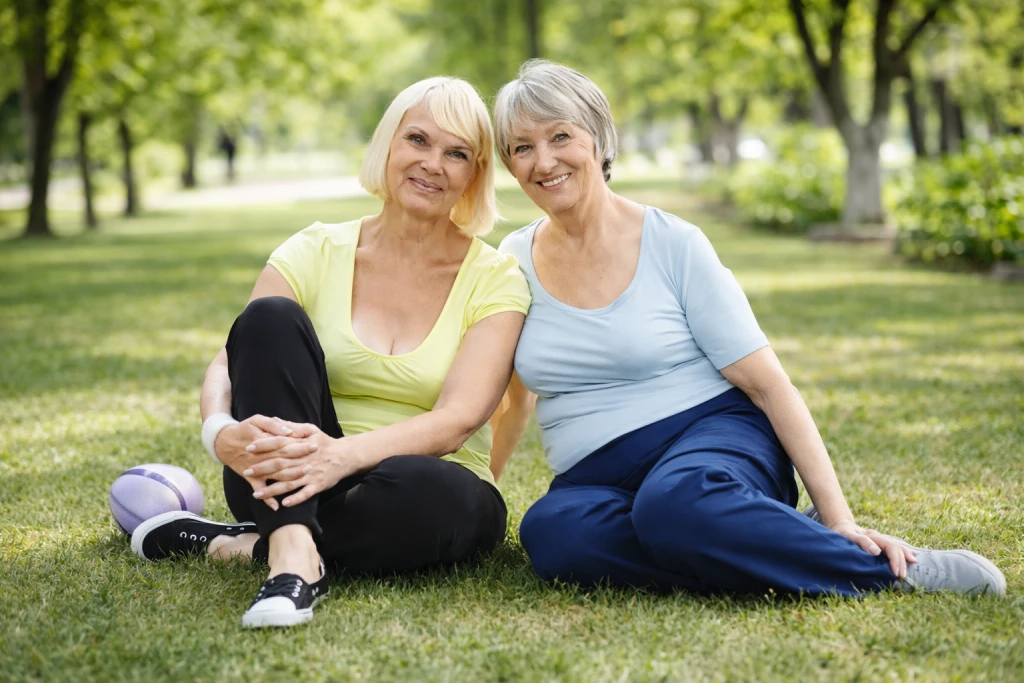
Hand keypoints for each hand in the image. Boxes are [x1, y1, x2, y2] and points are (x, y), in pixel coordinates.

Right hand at [214, 414, 316, 510]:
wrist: (223, 443)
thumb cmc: (244, 429)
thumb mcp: (256, 420)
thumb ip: (273, 425)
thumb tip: (288, 430)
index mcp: (262, 440)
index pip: (284, 443)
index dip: (299, 444)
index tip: (314, 444)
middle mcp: (259, 457)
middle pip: (282, 459)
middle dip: (300, 460)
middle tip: (315, 459)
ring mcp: (255, 469)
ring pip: (275, 474)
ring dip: (290, 476)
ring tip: (306, 473)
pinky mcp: (250, 478)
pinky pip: (259, 489)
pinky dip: (267, 499)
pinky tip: (277, 506)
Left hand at [244, 423, 366, 507]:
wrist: (345, 456)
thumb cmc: (325, 443)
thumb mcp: (311, 429)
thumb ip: (292, 426)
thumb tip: (274, 420)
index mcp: (302, 445)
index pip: (280, 443)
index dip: (264, 445)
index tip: (249, 448)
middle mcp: (305, 460)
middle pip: (281, 464)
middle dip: (263, 469)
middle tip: (247, 472)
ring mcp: (311, 474)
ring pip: (289, 482)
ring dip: (273, 489)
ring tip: (256, 494)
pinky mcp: (318, 485)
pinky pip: (306, 493)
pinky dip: (295, 498)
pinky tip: (283, 503)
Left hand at [829, 519, 916, 578]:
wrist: (839, 527)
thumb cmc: (842, 534)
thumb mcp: (848, 537)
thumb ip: (862, 542)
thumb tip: (876, 551)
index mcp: (873, 536)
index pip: (890, 547)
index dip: (895, 560)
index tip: (896, 573)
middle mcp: (879, 537)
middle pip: (895, 547)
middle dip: (901, 561)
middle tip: (902, 576)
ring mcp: (880, 538)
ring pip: (897, 545)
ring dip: (905, 554)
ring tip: (913, 562)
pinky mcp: (879, 542)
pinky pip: (894, 545)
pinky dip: (903, 550)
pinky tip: (911, 554)